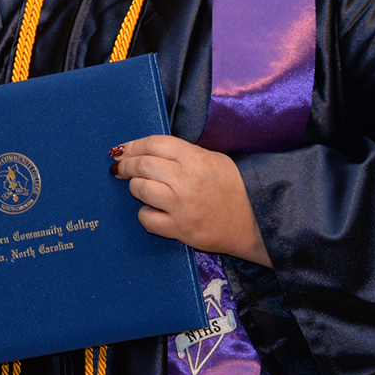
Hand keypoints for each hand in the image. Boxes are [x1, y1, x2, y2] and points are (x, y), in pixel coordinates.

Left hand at [110, 134, 270, 265]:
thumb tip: (147, 151)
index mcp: (195, 158)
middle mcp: (186, 180)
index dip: (133, 145)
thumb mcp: (211, 158)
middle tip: (120, 168)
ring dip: (134, 187)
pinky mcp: (180, 230)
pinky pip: (147, 219)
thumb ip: (181, 153)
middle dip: (126, 165)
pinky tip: (152, 210)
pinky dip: (145, 214)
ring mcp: (181, 206)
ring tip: (138, 187)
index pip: (155, 144)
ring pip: (141, 189)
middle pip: (143, 165)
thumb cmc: (231, 186)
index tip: (122, 149)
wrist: (253, 221)